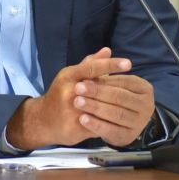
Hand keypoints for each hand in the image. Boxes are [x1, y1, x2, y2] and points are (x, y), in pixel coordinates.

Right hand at [8, 48, 152, 149]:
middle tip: (136, 86)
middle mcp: (68, 92)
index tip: (128, 63)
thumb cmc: (60, 94)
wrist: (42, 120)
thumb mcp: (71, 76)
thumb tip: (107, 51)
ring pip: (100, 109)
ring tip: (132, 104)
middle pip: (98, 89)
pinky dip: (108, 123)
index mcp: (68, 76)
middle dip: (117, 88)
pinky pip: (97, 125)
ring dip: (116, 106)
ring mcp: (71, 111)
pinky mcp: (74, 128)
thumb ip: (90, 64)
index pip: (91, 67)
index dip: (110, 65)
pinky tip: (120, 121)